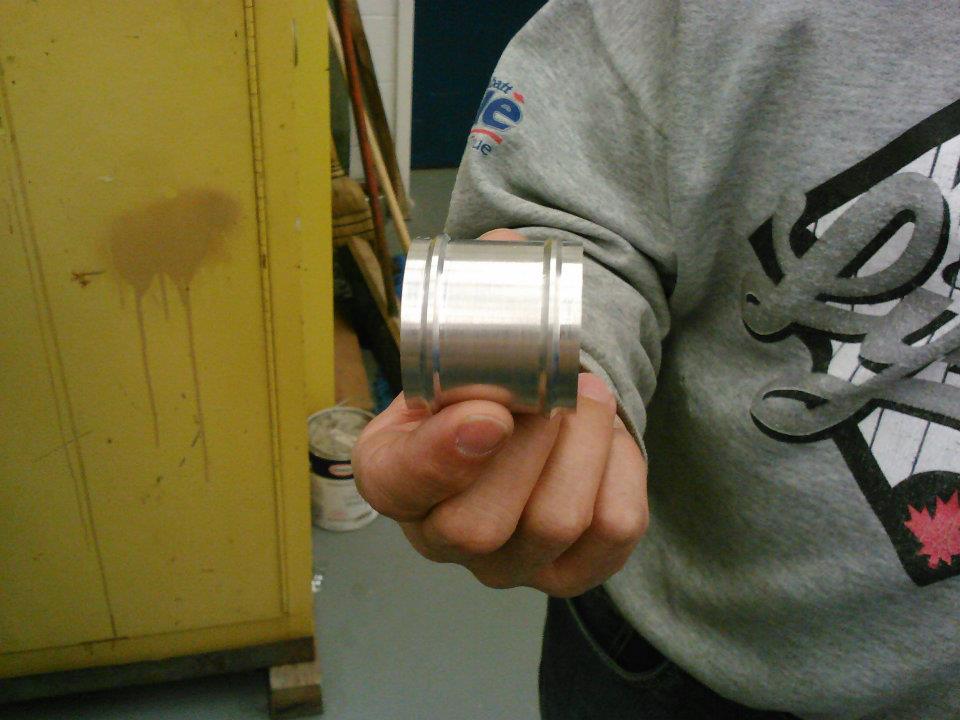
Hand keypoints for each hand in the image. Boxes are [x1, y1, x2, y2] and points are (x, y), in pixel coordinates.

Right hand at [352, 372, 648, 596]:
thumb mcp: (449, 372)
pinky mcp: (573, 573)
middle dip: (532, 445)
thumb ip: (461, 381)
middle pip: (480, 526)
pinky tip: (603, 440)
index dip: (443, 457)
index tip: (492, 413)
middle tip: (555, 388)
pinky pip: (615, 528)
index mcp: (393, 481)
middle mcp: (441, 541)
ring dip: (584, 444)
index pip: (400, 487)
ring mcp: (508, 566)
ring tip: (586, 398)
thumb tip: (499, 407)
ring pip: (556, 524)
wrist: (523, 419)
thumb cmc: (475, 394)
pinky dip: (621, 467)